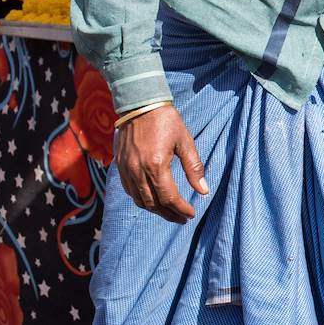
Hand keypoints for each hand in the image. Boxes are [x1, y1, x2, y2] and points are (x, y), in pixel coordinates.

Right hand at [115, 105, 207, 222]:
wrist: (140, 105)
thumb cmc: (166, 120)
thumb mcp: (185, 141)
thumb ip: (194, 168)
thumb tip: (203, 191)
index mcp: (156, 165)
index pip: (169, 197)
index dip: (181, 209)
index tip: (191, 214)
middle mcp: (138, 171)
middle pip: (153, 203)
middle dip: (169, 214)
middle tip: (182, 219)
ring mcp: (126, 169)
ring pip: (139, 200)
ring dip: (155, 210)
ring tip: (169, 213)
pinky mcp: (120, 166)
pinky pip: (129, 190)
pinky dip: (141, 200)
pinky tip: (152, 201)